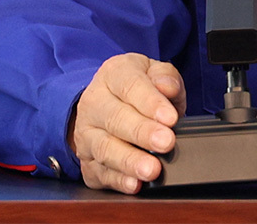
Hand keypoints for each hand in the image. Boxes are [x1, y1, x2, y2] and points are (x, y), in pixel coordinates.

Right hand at [68, 53, 186, 193]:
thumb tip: (168, 88)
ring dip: (130, 161)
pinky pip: (99, 173)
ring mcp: (86, 134)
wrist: (107, 102)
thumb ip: (166, 77)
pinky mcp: (86, 160)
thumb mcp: (154, 72)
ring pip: (105, 149)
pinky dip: (118, 181)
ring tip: (152, 169)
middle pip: (116, 119)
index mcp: (113, 74)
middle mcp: (94, 103)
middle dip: (142, 133)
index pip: (130, 86)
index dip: (150, 103)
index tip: (170, 118)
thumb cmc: (137, 88)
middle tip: (166, 142)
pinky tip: (134, 184)